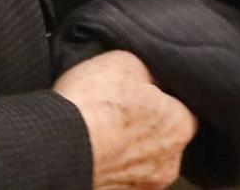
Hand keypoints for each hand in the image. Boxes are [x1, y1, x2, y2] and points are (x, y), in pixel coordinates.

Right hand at [53, 50, 195, 189]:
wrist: (57, 147)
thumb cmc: (95, 104)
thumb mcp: (127, 61)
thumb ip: (149, 72)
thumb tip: (152, 78)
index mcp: (181, 125)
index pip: (182, 106)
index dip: (161, 94)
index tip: (140, 88)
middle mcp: (169, 162)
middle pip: (162, 136)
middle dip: (144, 124)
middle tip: (118, 108)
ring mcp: (143, 186)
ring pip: (139, 159)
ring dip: (125, 147)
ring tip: (100, 129)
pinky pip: (118, 175)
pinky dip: (108, 163)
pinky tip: (91, 147)